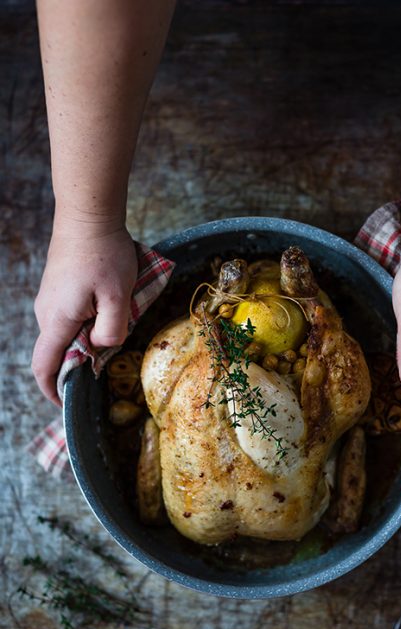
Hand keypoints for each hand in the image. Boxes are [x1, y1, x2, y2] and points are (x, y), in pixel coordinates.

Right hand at [32, 217, 137, 405]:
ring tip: (115, 331)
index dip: (54, 390)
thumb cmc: (105, 254)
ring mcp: (50, 300)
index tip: (67, 405)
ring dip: (88, 341)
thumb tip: (103, 347)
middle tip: (110, 366)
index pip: (45, 366)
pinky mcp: (58, 290)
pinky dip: (87, 325)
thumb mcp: (118, 296)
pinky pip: (70, 318)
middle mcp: (46, 313)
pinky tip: (109, 313)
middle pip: (58, 352)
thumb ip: (112, 330)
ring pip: (67, 333)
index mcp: (58, 320)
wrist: (89, 215)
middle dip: (81, 364)